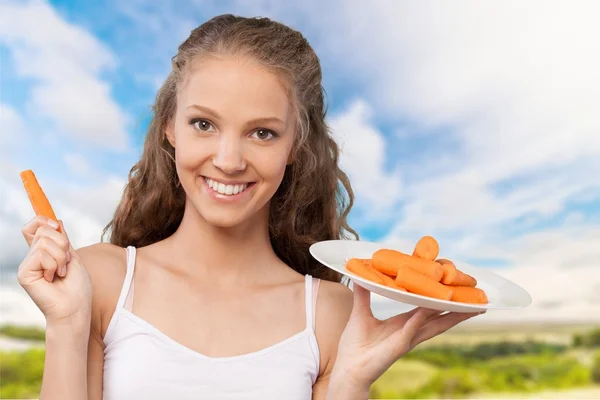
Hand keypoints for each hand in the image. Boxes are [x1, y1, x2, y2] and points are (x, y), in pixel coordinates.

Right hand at [18, 216, 91, 327]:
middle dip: (63, 244)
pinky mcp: (24, 273)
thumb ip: (62, 240)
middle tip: (65, 263)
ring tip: (61, 273)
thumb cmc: (77, 287)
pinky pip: (42, 254)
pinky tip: (53, 279)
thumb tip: (56, 221)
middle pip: (43, 230)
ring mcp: (27, 265)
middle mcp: (32, 257)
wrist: (75, 308)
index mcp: (43, 253)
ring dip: (61, 257)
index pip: (33, 227)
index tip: (56, 225)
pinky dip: (54, 265)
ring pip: (46, 242)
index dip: (42, 220)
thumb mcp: (73, 257)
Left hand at [330, 283, 482, 394]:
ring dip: (451, 315)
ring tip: (470, 306)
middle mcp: (410, 331)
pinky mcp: (399, 346)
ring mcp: (407, 339)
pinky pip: (412, 329)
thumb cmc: (355, 344)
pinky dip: (421, 318)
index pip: (427, 309)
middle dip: (459, 309)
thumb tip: (359, 274)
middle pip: (440, 318)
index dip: (441, 299)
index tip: (454, 287)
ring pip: (434, 324)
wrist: (348, 367)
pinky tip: (428, 308)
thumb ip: (363, 294)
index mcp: (404, 323)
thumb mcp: (360, 313)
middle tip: (478, 299)